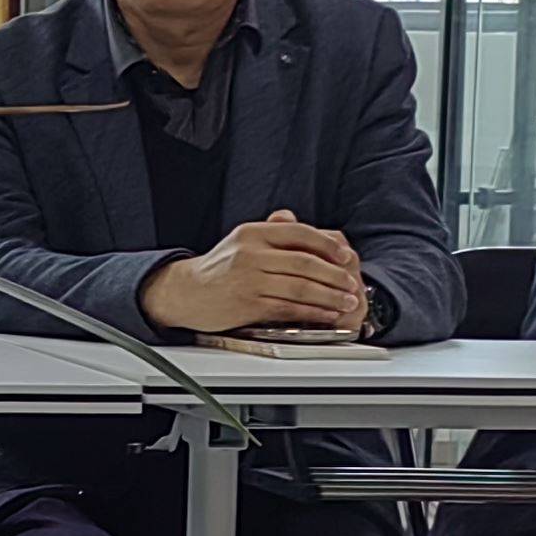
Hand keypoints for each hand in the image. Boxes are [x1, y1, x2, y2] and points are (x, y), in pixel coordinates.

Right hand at [138, 211, 370, 334]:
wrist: (184, 293)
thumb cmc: (217, 269)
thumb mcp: (240, 242)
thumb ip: (269, 231)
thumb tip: (294, 220)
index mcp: (252, 233)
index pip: (300, 233)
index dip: (327, 245)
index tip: (345, 256)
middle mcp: (251, 253)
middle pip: (305, 262)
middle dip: (335, 275)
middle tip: (351, 284)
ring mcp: (249, 279)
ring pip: (301, 287)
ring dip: (329, 297)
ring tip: (346, 302)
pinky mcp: (248, 304)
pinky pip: (289, 308)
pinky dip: (312, 312)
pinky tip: (325, 315)